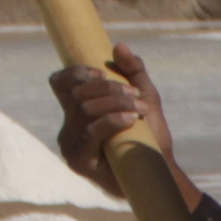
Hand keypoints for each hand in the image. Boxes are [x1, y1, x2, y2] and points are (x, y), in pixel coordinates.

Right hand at [50, 46, 171, 195]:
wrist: (161, 175)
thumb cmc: (150, 139)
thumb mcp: (145, 99)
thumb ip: (134, 73)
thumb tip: (119, 45)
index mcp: (77, 112)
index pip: (60, 83)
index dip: (75, 72)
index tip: (101, 71)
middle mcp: (69, 128)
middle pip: (77, 94)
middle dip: (108, 89)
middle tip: (135, 95)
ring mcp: (71, 146)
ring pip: (84, 110)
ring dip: (114, 103)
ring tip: (138, 108)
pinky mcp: (80, 162)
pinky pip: (90, 132)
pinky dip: (112, 120)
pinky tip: (130, 119)